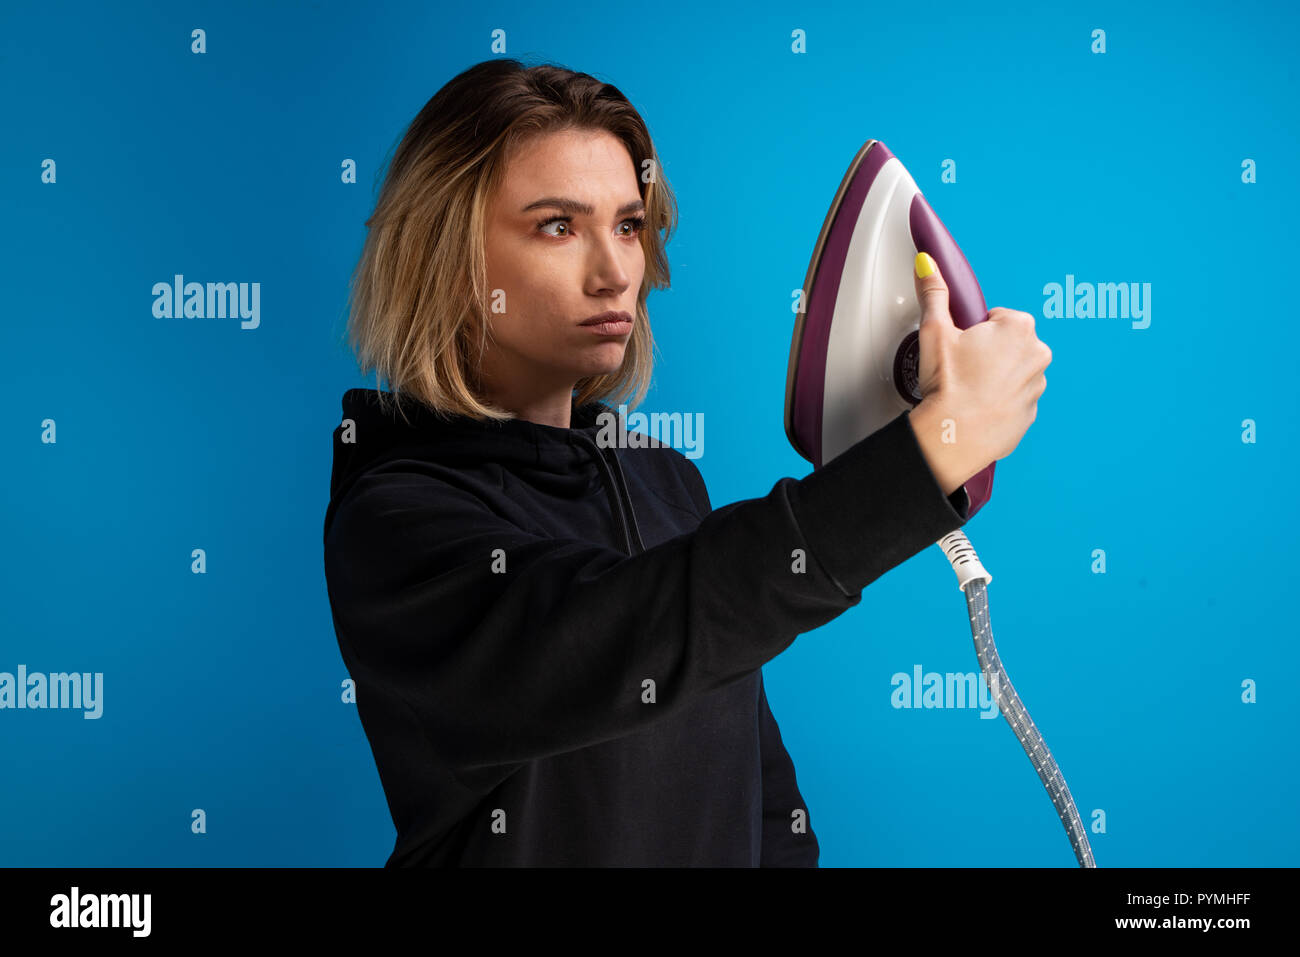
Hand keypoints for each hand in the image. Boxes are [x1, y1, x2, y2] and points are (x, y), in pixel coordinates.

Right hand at [908, 252, 1050, 493]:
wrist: (954, 436)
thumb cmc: (949, 385)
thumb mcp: (934, 330)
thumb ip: (934, 293)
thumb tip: (928, 266)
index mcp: (1019, 327)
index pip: (996, 317)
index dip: (973, 331)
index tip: (961, 346)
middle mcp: (1037, 354)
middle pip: (1007, 344)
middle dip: (987, 352)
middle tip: (960, 366)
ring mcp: (1037, 386)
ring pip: (1012, 372)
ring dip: (993, 377)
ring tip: (966, 388)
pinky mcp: (1030, 413)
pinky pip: (1013, 399)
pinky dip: (997, 401)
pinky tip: (975, 406)